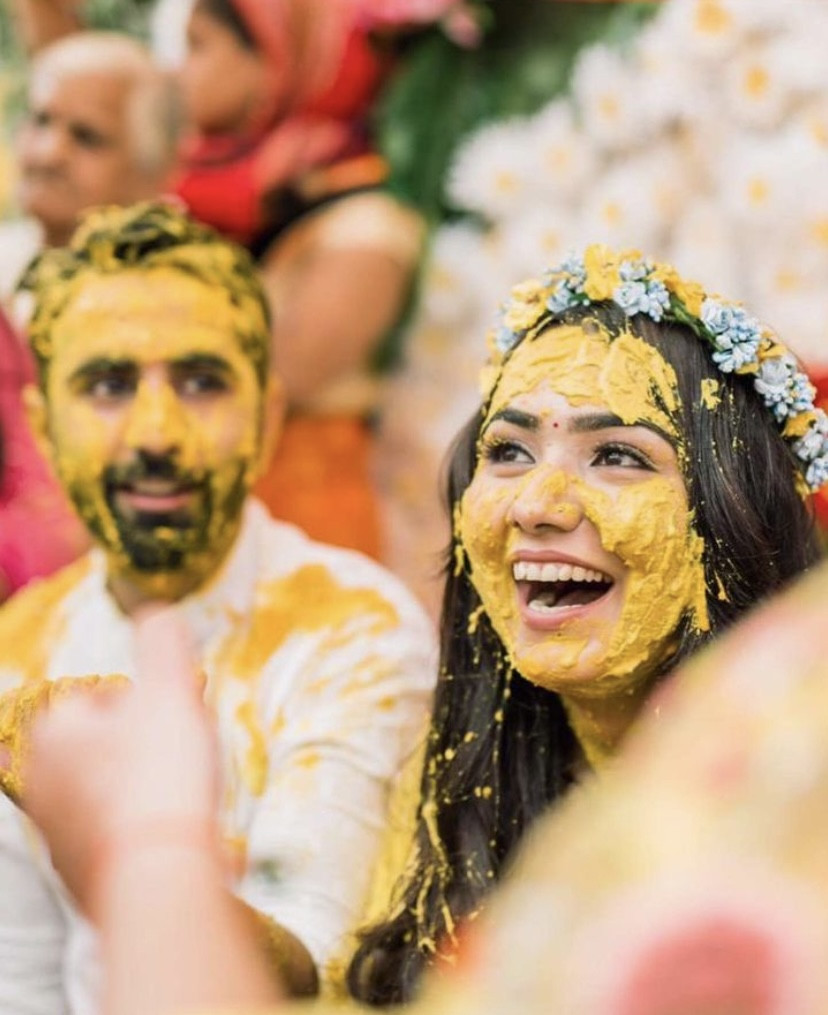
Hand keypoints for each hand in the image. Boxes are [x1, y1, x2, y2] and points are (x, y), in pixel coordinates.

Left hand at [20, 607, 220, 915]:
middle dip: (138, 741)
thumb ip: (161, 640)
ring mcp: (56, 832)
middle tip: (181, 746)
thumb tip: (155, 610)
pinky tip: (168, 827)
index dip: (139, 698)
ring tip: (180, 787)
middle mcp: (41, 782)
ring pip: (103, 789)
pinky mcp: (78, 873)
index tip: (172, 709)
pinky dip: (136, 827)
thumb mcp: (169, 688)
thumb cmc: (160, 773)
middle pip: (97, 745)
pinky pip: (111, 834)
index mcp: (54, 732)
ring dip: (137, 783)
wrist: (158, 873)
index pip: (93, 697)